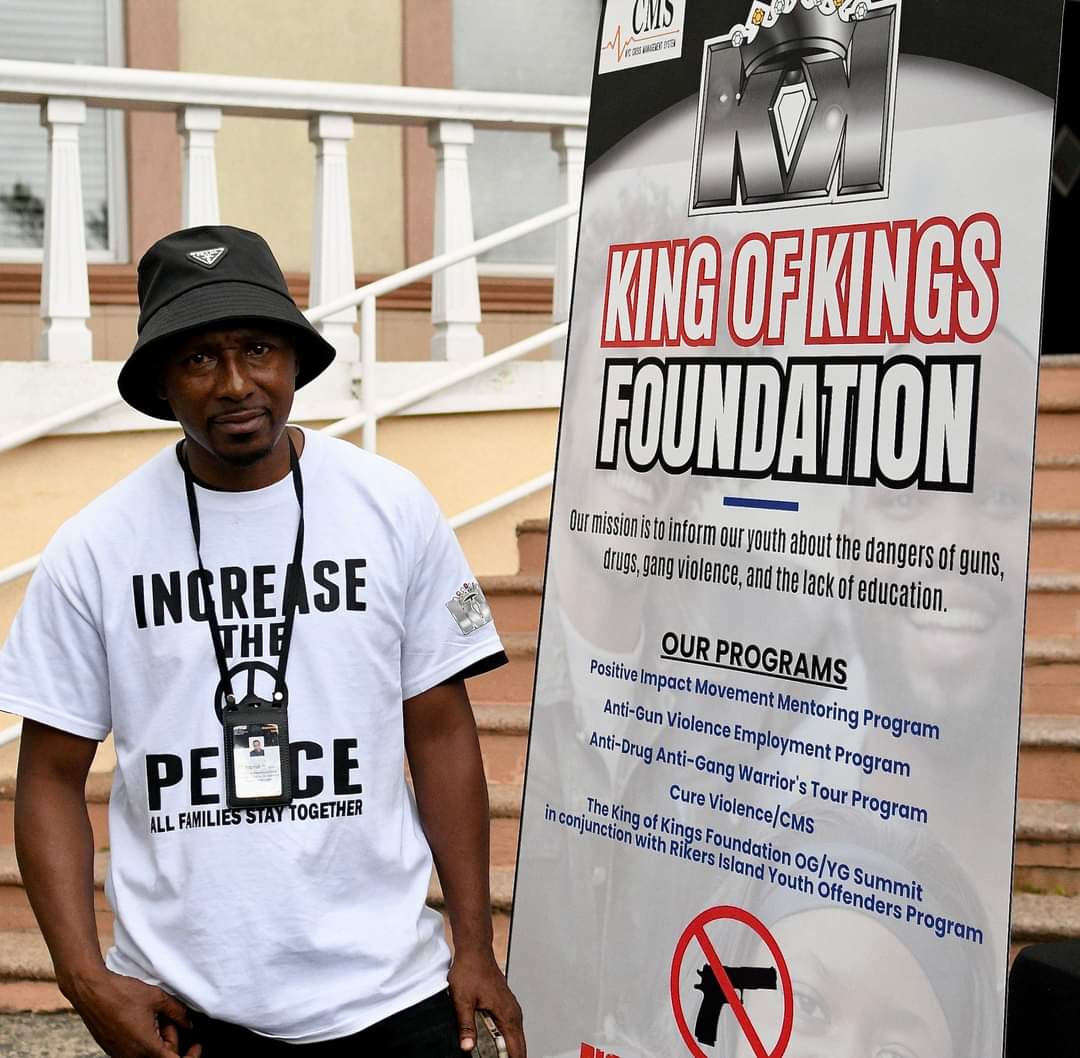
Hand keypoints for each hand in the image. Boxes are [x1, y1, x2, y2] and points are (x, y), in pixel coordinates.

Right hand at [63, 967, 200, 1057]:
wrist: (93, 992)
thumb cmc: (123, 994)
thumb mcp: (158, 998)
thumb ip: (179, 1013)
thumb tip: (190, 1024)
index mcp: (146, 1048)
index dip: (190, 1055)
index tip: (197, 1044)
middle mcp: (132, 1057)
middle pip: (162, 1057)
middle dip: (172, 1039)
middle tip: (168, 1018)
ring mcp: (121, 1056)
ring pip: (150, 1055)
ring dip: (158, 1040)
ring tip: (154, 1017)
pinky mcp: (114, 1051)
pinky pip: (136, 1052)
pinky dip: (145, 1041)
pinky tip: (143, 1022)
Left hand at [448, 949, 524, 1057]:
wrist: (475, 951)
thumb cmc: (471, 969)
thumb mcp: (463, 1000)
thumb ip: (466, 1026)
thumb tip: (467, 1047)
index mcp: (507, 1014)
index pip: (517, 1049)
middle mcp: (513, 1012)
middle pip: (520, 1046)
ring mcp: (511, 1009)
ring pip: (516, 1039)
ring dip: (509, 1052)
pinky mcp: (505, 1006)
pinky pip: (511, 1030)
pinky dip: (507, 1042)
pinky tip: (497, 1048)